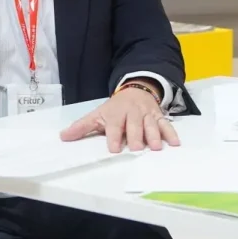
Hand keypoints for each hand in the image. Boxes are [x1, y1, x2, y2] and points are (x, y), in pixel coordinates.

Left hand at [60, 85, 178, 153]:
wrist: (136, 90)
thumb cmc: (114, 108)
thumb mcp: (97, 114)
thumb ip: (82, 127)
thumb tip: (62, 136)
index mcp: (116, 113)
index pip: (115, 125)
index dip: (114, 136)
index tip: (114, 148)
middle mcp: (132, 113)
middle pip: (135, 125)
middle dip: (136, 136)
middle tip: (137, 149)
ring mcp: (147, 114)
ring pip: (151, 124)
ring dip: (154, 135)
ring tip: (155, 147)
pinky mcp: (158, 116)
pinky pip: (166, 124)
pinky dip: (171, 133)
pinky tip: (175, 143)